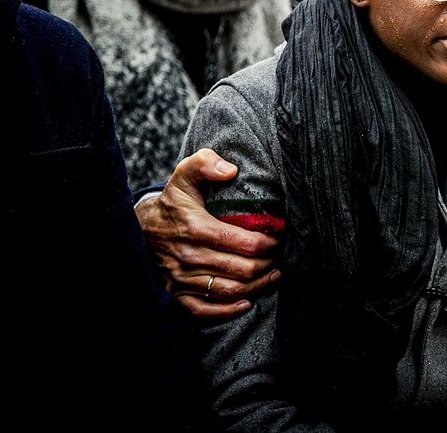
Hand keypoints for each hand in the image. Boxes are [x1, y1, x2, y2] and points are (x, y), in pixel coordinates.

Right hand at [137, 148, 281, 317]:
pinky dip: (228, 311)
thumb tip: (231, 171)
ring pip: (228, 291)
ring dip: (257, 286)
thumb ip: (206, 163)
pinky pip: (203, 311)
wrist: (137, 229)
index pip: (245, 242)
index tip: (280, 237)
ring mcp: (180, 278)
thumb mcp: (185, 175)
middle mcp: (189, 256)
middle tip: (281, 257)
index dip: (269, 243)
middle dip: (268, 264)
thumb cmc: (172, 202)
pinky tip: (247, 302)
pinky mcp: (174, 294)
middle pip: (242, 269)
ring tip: (274, 275)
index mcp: (196, 227)